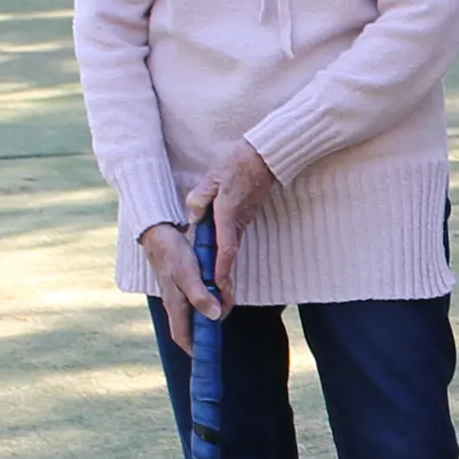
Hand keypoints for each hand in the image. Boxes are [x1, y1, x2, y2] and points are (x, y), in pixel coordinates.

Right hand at [137, 221, 221, 351]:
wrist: (161, 231)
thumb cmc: (172, 253)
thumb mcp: (188, 274)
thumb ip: (199, 296)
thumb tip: (214, 317)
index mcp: (175, 305)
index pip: (183, 337)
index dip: (195, 349)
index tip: (210, 354)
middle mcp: (178, 303)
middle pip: (197, 324)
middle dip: (216, 319)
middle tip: (228, 301)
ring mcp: (182, 293)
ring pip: (203, 308)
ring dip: (218, 302)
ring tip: (227, 288)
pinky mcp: (188, 283)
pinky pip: (204, 295)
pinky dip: (215, 292)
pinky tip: (221, 282)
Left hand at [182, 137, 279, 302]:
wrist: (265, 157)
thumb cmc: (238, 164)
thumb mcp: (212, 177)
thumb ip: (200, 198)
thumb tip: (193, 216)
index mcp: (229, 213)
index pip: (226, 246)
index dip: (222, 267)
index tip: (217, 285)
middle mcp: (238, 221)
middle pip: (229, 254)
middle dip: (224, 279)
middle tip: (219, 300)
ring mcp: (243, 220)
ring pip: (231, 248)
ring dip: (224, 269)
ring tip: (217, 291)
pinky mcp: (244, 218)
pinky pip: (233, 239)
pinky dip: (226, 254)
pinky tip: (219, 264)